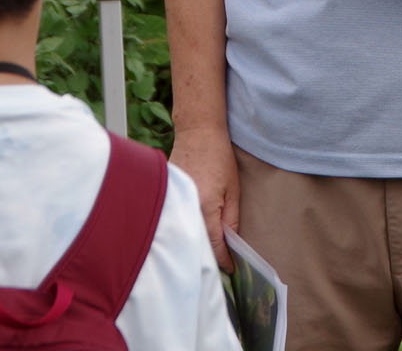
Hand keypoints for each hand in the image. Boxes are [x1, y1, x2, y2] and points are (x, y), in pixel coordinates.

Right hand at [169, 130, 240, 270]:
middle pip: (196, 242)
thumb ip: (231, 218)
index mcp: (205, 208)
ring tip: (207, 251)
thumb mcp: (233, 190)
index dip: (223, 260)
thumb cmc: (219, 157)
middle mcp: (186, 208)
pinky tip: (193, 229)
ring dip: (196, 241)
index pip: (213, 245)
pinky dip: (186, 226)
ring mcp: (173, 201)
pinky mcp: (167, 195)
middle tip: (220, 264)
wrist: (198, 131)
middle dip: (208, 255)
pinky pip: (177, 218)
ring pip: (185, 231)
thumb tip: (230, 242)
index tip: (231, 269)